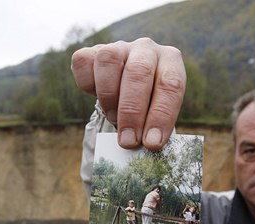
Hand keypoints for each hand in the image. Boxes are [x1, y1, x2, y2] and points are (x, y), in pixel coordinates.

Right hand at [71, 37, 185, 149]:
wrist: (127, 88)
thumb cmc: (148, 104)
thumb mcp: (157, 112)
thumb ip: (153, 125)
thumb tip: (145, 147)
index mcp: (170, 60)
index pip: (170, 84)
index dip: (161, 115)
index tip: (151, 143)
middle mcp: (146, 48)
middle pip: (139, 72)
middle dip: (132, 112)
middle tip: (128, 141)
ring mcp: (118, 47)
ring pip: (109, 60)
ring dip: (109, 96)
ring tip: (113, 118)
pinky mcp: (92, 51)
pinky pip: (84, 62)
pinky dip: (87, 84)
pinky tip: (95, 97)